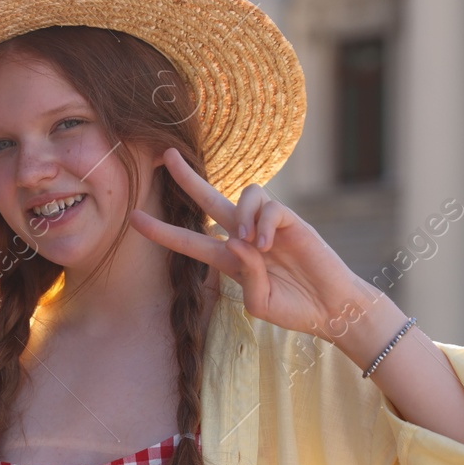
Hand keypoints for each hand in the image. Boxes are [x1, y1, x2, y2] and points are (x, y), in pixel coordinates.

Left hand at [128, 148, 380, 342]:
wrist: (330, 307)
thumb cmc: (293, 309)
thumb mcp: (260, 303)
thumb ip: (245, 276)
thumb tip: (238, 241)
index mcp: (228, 258)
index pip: (189, 240)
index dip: (161, 231)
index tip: (133, 220)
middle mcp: (242, 236)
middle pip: (208, 198)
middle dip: (187, 177)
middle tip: (164, 155)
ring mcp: (266, 225)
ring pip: (242, 195)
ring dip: (241, 216)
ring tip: (253, 244)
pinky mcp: (290, 219)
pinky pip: (269, 207)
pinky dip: (264, 223)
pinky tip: (269, 245)